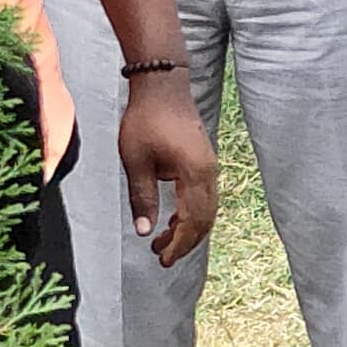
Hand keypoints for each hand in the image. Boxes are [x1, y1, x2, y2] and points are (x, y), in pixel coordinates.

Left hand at [117, 74, 217, 266]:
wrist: (162, 86)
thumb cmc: (146, 119)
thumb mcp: (136, 161)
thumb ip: (142, 198)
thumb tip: (145, 232)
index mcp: (195, 174)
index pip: (193, 221)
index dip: (179, 244)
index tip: (163, 259)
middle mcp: (209, 173)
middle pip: (205, 219)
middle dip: (185, 242)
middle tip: (162, 257)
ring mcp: (210, 167)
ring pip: (207, 209)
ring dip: (188, 228)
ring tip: (163, 241)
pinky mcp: (204, 161)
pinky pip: (204, 196)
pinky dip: (191, 213)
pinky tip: (172, 218)